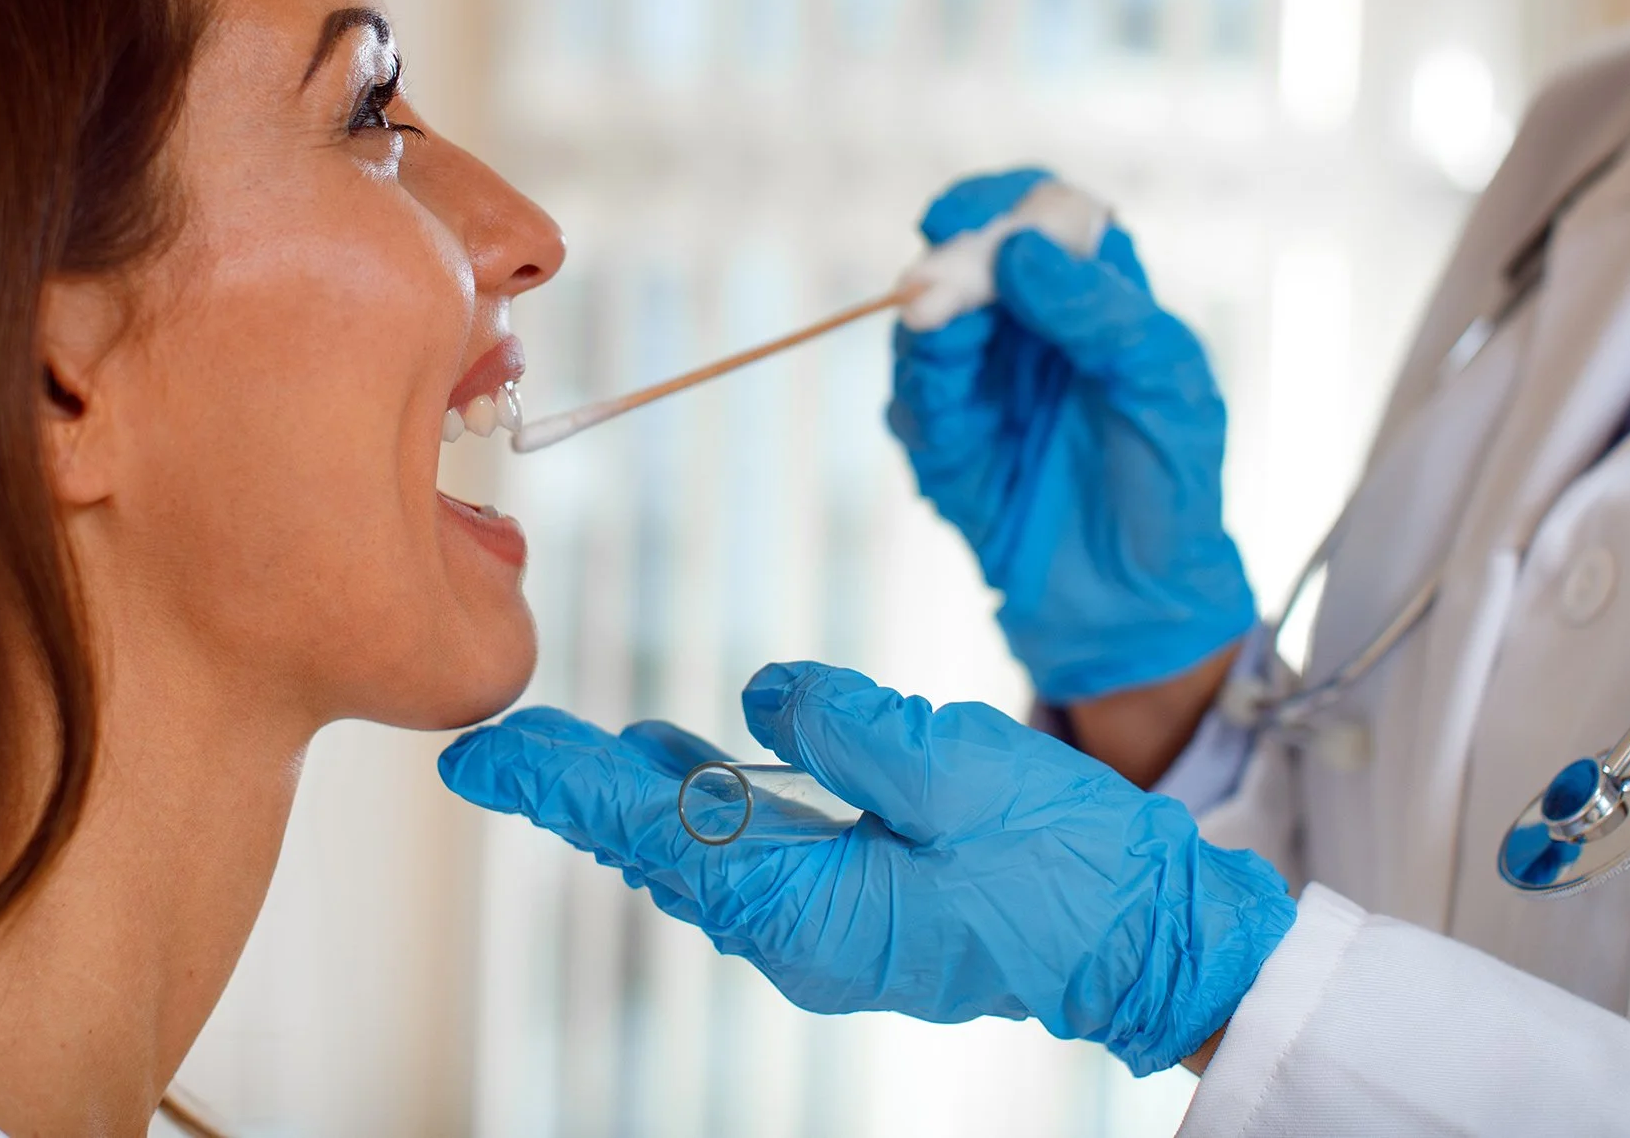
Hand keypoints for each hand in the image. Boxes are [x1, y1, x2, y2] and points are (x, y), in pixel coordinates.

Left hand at [439, 661, 1295, 1075]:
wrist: (1147, 937)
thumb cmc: (1067, 862)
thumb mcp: (962, 775)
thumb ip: (852, 731)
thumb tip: (766, 693)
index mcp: (812, 905)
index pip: (654, 832)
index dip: (563, 787)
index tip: (482, 755)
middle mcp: (799, 929)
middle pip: (658, 842)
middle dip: (572, 791)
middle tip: (487, 746)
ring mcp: (827, 923)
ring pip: (699, 844)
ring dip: (626, 793)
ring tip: (553, 748)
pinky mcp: (857, 902)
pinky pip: (752, 845)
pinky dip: (699, 796)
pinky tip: (673, 755)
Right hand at [889, 168, 1254, 704]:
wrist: (1135, 598)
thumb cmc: (1169, 478)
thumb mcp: (1163, 381)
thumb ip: (1099, 310)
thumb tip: (1021, 249)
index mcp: (1089, 288)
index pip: (1037, 209)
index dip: (1005, 203)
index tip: (986, 221)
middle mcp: (1024, 320)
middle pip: (968, 252)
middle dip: (954, 263)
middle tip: (939, 286)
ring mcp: (977, 376)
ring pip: (928, 318)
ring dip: (930, 320)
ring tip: (934, 326)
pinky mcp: (941, 437)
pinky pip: (914, 398)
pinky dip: (923, 390)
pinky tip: (943, 407)